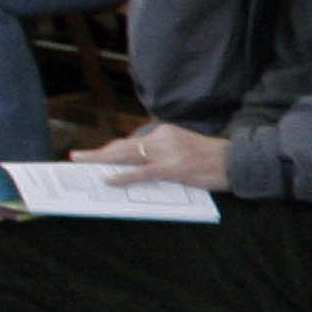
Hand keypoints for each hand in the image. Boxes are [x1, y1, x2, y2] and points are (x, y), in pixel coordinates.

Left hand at [75, 122, 231, 190]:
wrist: (235, 161)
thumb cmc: (212, 160)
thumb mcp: (183, 150)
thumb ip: (162, 155)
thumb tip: (139, 169)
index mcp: (164, 132)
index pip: (131, 143)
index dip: (111, 150)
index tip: (95, 155)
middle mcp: (162, 137)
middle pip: (123, 146)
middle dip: (98, 153)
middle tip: (76, 157)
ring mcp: (167, 152)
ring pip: (127, 156)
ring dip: (102, 161)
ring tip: (83, 164)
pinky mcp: (173, 168)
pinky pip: (142, 173)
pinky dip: (123, 176)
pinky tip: (109, 179)